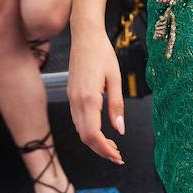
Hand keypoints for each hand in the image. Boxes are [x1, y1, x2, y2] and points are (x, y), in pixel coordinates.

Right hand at [68, 28, 124, 164]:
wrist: (85, 36)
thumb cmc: (102, 53)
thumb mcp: (115, 78)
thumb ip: (117, 105)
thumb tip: (120, 129)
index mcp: (88, 98)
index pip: (93, 135)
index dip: (105, 150)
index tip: (118, 156)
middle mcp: (76, 101)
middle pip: (84, 137)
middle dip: (101, 150)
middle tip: (118, 156)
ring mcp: (71, 98)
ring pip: (79, 130)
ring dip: (94, 142)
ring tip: (112, 146)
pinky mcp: (71, 95)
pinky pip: (77, 119)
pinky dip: (88, 130)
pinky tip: (101, 130)